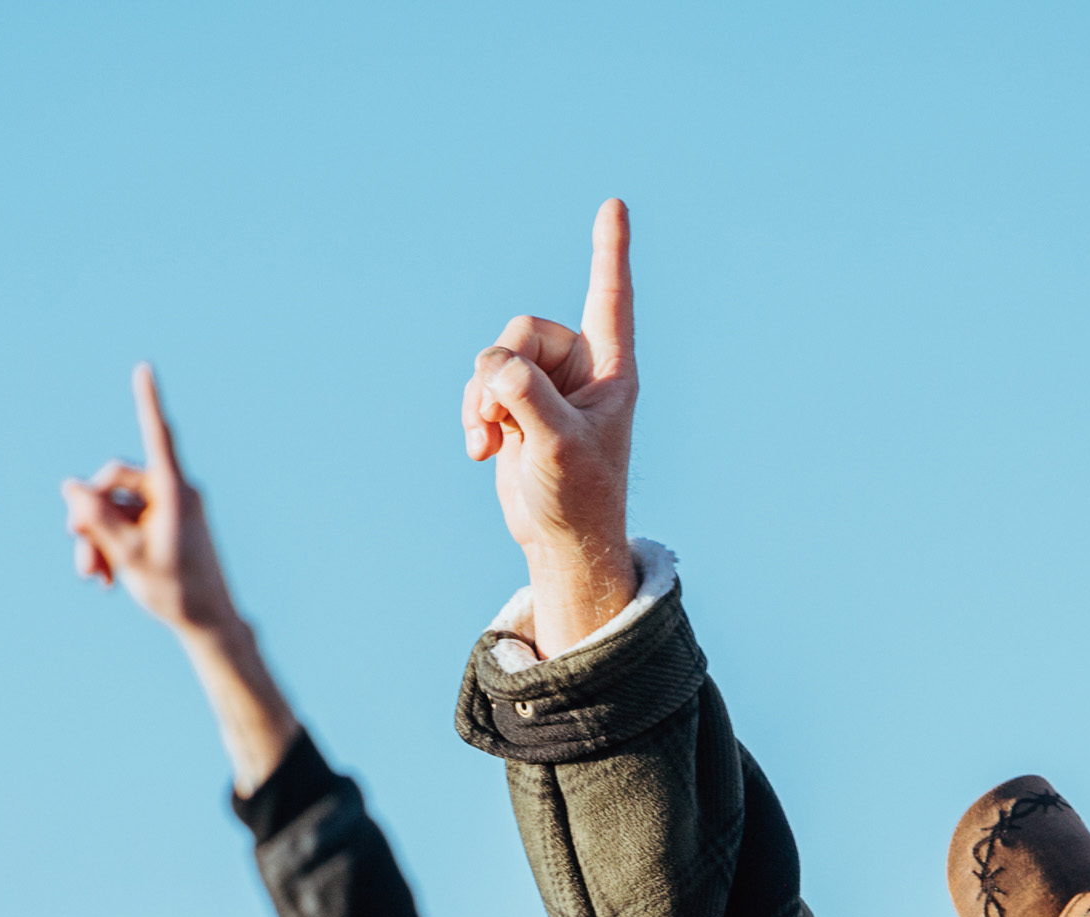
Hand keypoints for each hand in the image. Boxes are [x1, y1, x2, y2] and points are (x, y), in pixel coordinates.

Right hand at [62, 365, 241, 637]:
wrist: (208, 622)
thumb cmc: (177, 589)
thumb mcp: (128, 556)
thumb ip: (97, 519)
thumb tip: (70, 486)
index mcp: (174, 492)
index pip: (158, 437)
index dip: (148, 402)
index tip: (144, 368)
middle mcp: (172, 492)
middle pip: (114, 485)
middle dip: (90, 519)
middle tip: (78, 557)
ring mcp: (166, 509)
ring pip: (114, 509)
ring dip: (97, 540)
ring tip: (92, 577)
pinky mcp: (162, 524)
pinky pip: (126, 523)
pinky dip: (112, 546)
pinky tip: (104, 578)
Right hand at [462, 199, 638, 652]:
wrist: (560, 538)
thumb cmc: (580, 495)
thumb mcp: (559, 446)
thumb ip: (529, 397)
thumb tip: (496, 369)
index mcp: (611, 368)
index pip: (610, 298)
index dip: (609, 250)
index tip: (614, 204)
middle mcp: (579, 368)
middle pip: (525, 332)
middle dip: (503, 373)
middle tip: (506, 420)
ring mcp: (544, 386)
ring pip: (494, 358)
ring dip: (483, 400)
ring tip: (495, 441)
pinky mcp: (514, 406)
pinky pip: (479, 385)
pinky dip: (474, 414)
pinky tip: (481, 450)